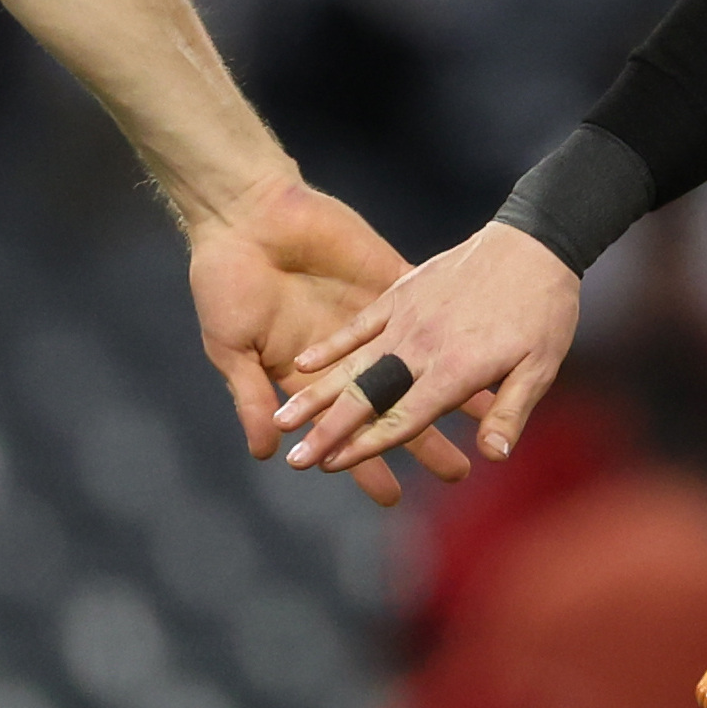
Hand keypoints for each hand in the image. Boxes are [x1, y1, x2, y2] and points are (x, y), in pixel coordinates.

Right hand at [188, 175, 472, 508]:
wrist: (245, 211)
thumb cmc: (223, 280)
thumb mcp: (228, 344)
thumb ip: (251, 395)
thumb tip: (265, 452)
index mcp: (306, 374)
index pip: (346, 427)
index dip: (366, 460)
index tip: (391, 496)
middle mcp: (345, 353)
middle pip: (393, 405)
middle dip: (422, 440)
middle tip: (457, 473)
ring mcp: (369, 318)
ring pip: (420, 365)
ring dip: (448, 391)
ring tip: (484, 422)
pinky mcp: (386, 281)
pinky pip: (429, 315)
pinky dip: (453, 335)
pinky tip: (483, 353)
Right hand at [274, 220, 580, 474]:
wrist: (534, 238)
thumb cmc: (544, 307)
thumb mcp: (542, 366)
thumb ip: (511, 411)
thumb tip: (492, 457)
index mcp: (454, 371)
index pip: (403, 418)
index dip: (367, 446)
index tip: (333, 466)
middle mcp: (421, 348)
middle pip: (367, 396)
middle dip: (329, 430)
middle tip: (297, 461)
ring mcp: (407, 317)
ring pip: (353, 363)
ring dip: (317, 393)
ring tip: (285, 419)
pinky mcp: (402, 291)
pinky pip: (361, 323)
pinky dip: (332, 345)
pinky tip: (305, 363)